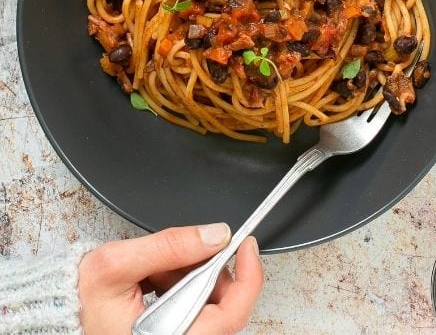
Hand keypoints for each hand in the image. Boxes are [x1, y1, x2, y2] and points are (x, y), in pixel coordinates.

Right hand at [78, 224, 262, 334]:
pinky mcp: (176, 332)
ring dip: (192, 276)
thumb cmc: (82, 304)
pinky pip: (196, 306)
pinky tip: (159, 280)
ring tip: (158, 271)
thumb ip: (168, 246)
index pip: (230, 315)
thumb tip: (215, 233)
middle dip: (210, 269)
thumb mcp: (118, 264)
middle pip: (223, 304)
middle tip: (186, 251)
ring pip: (210, 303)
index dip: (248, 278)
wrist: (65, 316)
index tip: (247, 245)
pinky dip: (183, 285)